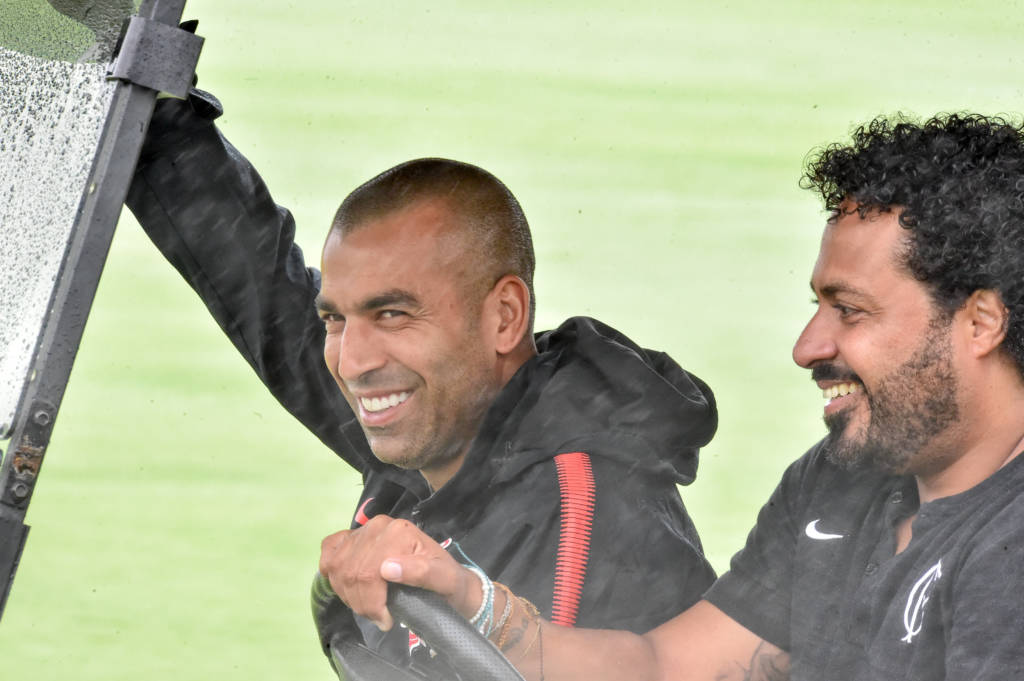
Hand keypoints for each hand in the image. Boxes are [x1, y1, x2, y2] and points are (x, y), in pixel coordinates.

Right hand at [319, 515, 480, 630]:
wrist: (444, 574)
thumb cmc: (445, 579)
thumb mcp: (445, 579)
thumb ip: (422, 572)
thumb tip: (387, 569)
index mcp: (399, 532)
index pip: (369, 573)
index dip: (373, 603)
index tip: (386, 620)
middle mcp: (378, 526)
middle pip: (352, 572)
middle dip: (362, 604)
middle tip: (379, 617)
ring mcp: (362, 530)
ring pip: (338, 567)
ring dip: (348, 594)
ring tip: (368, 606)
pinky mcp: (351, 537)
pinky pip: (329, 550)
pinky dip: (331, 571)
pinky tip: (347, 585)